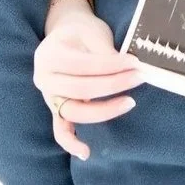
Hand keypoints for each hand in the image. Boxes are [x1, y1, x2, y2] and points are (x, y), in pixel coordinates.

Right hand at [34, 10, 142, 159]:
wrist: (64, 33)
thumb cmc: (80, 32)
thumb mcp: (90, 32)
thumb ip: (104, 51)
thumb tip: (128, 68)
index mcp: (50, 55)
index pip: (84, 65)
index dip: (111, 65)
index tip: (135, 63)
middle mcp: (44, 78)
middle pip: (81, 89)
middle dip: (114, 85)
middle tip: (139, 78)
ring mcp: (48, 96)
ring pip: (75, 111)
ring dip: (104, 110)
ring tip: (130, 102)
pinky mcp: (55, 109)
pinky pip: (60, 129)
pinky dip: (71, 142)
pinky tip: (86, 152)